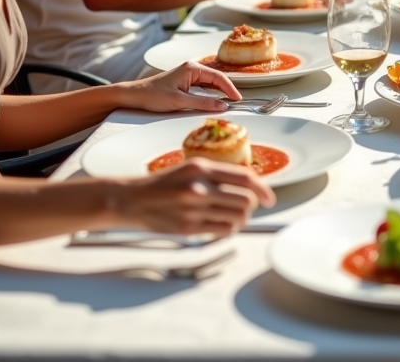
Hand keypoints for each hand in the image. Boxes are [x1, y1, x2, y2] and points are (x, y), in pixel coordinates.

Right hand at [114, 158, 275, 235]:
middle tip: (246, 208)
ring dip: (240, 219)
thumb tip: (249, 187)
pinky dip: (227, 229)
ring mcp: (193, 209)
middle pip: (245, 200)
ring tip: (231, 216)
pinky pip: (222, 231)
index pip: (245, 178)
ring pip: (237, 218)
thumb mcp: (191, 168)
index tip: (269, 198)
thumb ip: (218, 175)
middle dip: (250, 206)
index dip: (263, 189)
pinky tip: (219, 224)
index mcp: (201, 167)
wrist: (131, 199)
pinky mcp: (187, 228)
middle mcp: (199, 187)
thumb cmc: (162, 184)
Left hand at [117, 62, 242, 111]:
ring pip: (209, 82)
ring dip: (219, 91)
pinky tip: (214, 99)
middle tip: (236, 101)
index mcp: (192, 68)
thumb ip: (203, 103)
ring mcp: (187, 74)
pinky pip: (202, 85)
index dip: (230, 88)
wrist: (133, 95)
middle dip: (226, 89)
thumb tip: (222, 106)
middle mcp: (191, 68)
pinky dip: (210, 92)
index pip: (218, 77)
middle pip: (216, 78)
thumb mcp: (179, 101)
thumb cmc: (153, 96)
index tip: (237, 99)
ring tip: (228, 101)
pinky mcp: (183, 81)